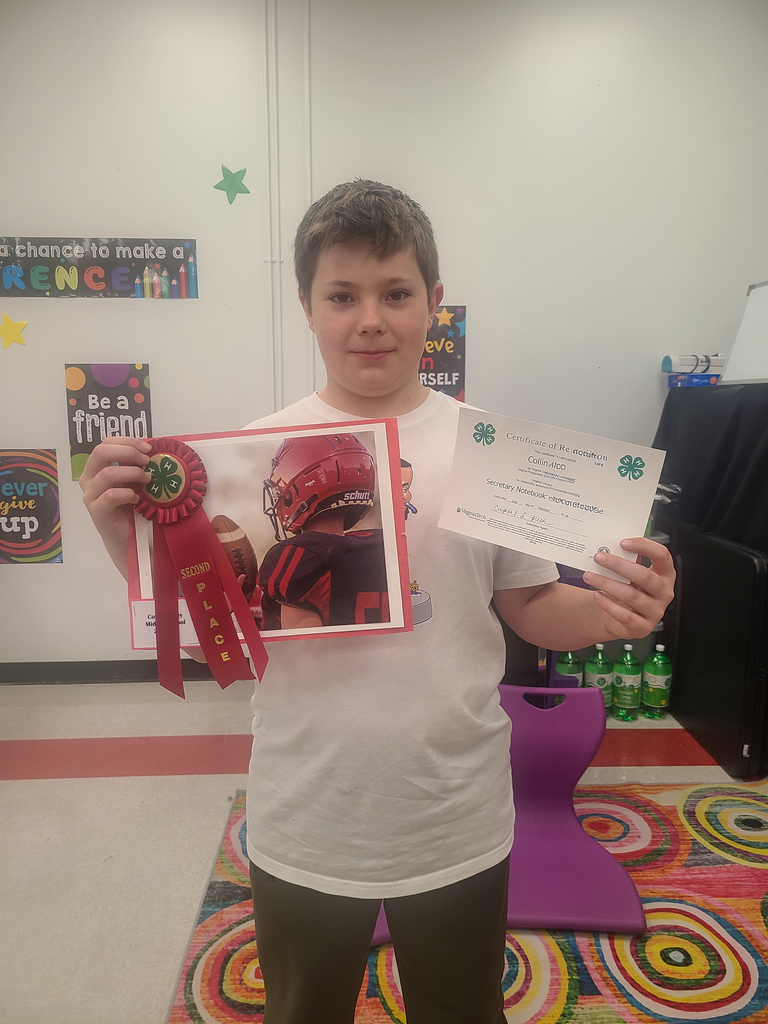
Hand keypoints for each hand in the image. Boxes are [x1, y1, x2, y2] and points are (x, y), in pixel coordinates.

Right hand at [79, 437, 152, 574]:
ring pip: (107, 474)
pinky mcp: (97, 511)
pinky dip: (127, 494)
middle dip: (128, 452)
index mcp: (96, 467)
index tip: (148, 447)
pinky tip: (137, 498)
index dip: (127, 441)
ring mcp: (91, 495)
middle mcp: (89, 479)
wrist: (128, 536)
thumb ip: (135, 465)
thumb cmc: (132, 506)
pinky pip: (110, 496)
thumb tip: (151, 450)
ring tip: (147, 480)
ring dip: (132, 473)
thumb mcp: (134, 480)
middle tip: (147, 461)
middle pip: (100, 452)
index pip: (105, 443)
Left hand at [583, 537, 675, 640]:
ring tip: (590, 576)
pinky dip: (608, 604)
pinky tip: (597, 595)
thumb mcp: (632, 575)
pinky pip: (625, 615)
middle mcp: (664, 592)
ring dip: (607, 583)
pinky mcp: (643, 627)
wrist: (622, 618)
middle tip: (599, 558)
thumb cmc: (629, 590)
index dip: (644, 546)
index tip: (623, 542)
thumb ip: (627, 561)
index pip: (662, 555)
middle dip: (618, 565)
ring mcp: (656, 611)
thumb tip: (610, 547)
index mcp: (665, 574)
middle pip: (644, 575)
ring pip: (631, 595)